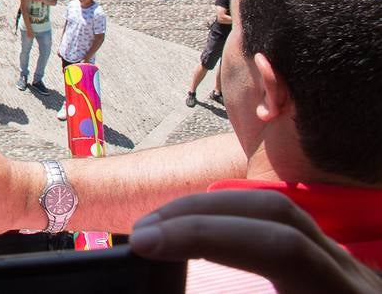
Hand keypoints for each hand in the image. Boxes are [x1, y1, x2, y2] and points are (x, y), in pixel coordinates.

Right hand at [130, 190, 381, 293]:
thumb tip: (162, 292)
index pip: (276, 244)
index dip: (205, 236)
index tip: (145, 247)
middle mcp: (353, 280)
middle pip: (274, 212)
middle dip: (199, 213)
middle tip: (141, 235)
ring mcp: (348, 272)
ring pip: (280, 209)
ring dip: (211, 209)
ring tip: (160, 227)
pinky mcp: (336, 273)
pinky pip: (283, 227)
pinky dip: (233, 221)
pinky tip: (199, 234)